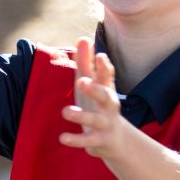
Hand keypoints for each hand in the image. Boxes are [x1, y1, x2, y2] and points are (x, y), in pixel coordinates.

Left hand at [59, 37, 124, 159]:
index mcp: (106, 89)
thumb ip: (86, 63)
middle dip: (95, 89)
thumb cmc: (99, 105)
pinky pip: (88, 141)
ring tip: (66, 112)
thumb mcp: (92, 84)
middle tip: (81, 81)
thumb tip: (83, 39)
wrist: (117, 140)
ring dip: (81, 116)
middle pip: (105, 96)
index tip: (100, 56)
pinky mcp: (100, 140)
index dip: (104, 66)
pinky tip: (62, 138)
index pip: (107, 76)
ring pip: (95, 119)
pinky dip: (76, 140)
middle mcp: (109, 105)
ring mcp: (106, 123)